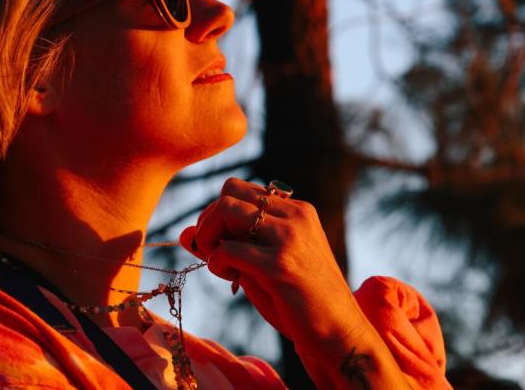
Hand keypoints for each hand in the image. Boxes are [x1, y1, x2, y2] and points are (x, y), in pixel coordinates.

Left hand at [178, 177, 369, 348]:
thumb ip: (229, 245)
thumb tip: (184, 234)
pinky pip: (228, 249)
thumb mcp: (262, 266)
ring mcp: (289, 238)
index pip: (239, 190)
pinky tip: (230, 278)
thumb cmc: (300, 302)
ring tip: (221, 263)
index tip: (218, 242)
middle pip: (229, 192)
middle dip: (209, 220)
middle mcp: (295, 215)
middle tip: (212, 251)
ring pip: (226, 209)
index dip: (218, 214)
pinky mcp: (281, 265)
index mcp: (297, 210)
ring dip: (209, 235)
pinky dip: (216, 262)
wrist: (340, 335)